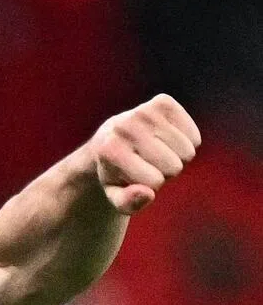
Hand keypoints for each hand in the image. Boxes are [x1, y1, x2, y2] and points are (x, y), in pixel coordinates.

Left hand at [90, 94, 200, 214]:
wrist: (110, 140)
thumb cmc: (116, 173)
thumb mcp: (116, 196)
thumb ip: (128, 202)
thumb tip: (147, 193)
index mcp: (110, 150)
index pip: (155, 181)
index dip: (150, 185)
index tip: (134, 175)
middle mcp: (124, 126)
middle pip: (174, 166)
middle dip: (164, 171)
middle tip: (146, 162)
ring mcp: (143, 111)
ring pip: (188, 151)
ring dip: (176, 157)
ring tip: (154, 151)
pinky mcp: (163, 102)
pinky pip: (194, 135)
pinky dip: (186, 142)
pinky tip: (165, 138)